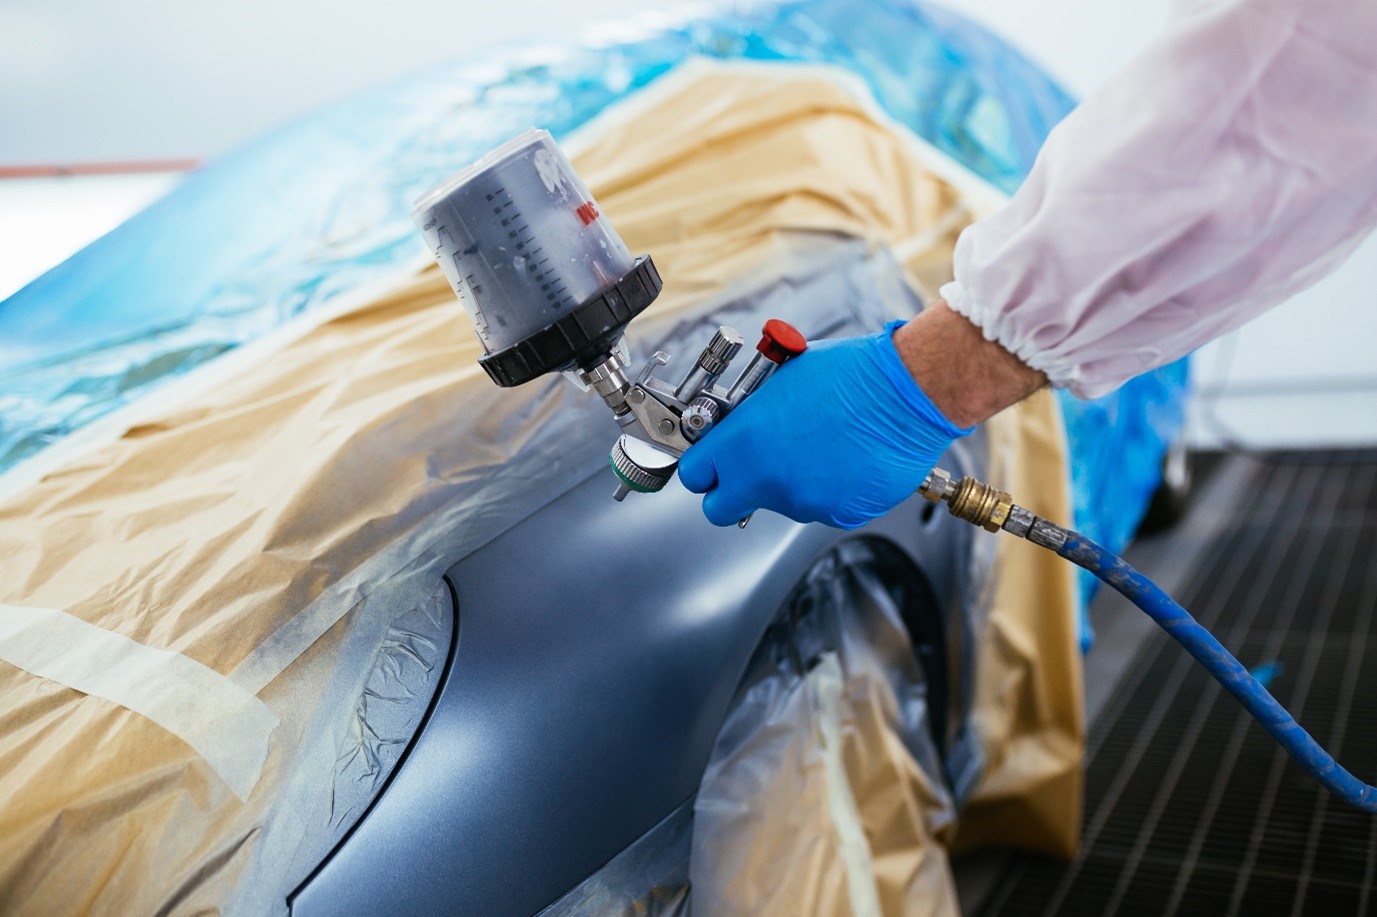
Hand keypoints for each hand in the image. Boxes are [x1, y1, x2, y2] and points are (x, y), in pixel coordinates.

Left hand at [677, 321, 971, 528]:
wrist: (906, 393)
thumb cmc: (850, 375)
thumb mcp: (781, 380)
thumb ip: (752, 414)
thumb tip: (740, 425)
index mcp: (743, 442)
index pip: (695, 475)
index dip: (703, 468)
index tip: (712, 463)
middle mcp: (766, 480)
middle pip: (720, 508)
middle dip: (730, 492)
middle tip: (750, 469)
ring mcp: (802, 502)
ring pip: (779, 504)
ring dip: (790, 483)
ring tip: (822, 445)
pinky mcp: (837, 515)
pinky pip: (821, 506)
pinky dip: (828, 489)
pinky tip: (846, 459)